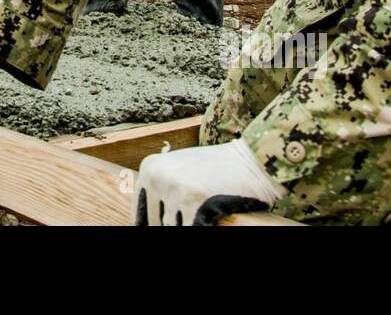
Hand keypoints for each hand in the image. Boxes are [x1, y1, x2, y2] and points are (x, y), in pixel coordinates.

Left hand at [136, 139, 285, 225]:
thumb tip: (147, 222)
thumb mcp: (179, 171)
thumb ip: (160, 191)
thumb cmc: (217, 170)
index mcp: (149, 169)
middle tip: (188, 219)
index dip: (151, 224)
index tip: (165, 225)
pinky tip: (209, 223)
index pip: (140, 213)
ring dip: (185, 225)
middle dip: (172, 225)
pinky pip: (190, 229)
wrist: (251, 161)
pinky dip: (199, 227)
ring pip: (171, 227)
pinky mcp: (194, 201)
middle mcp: (157, 177)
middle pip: (156, 223)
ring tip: (197, 217)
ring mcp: (175, 189)